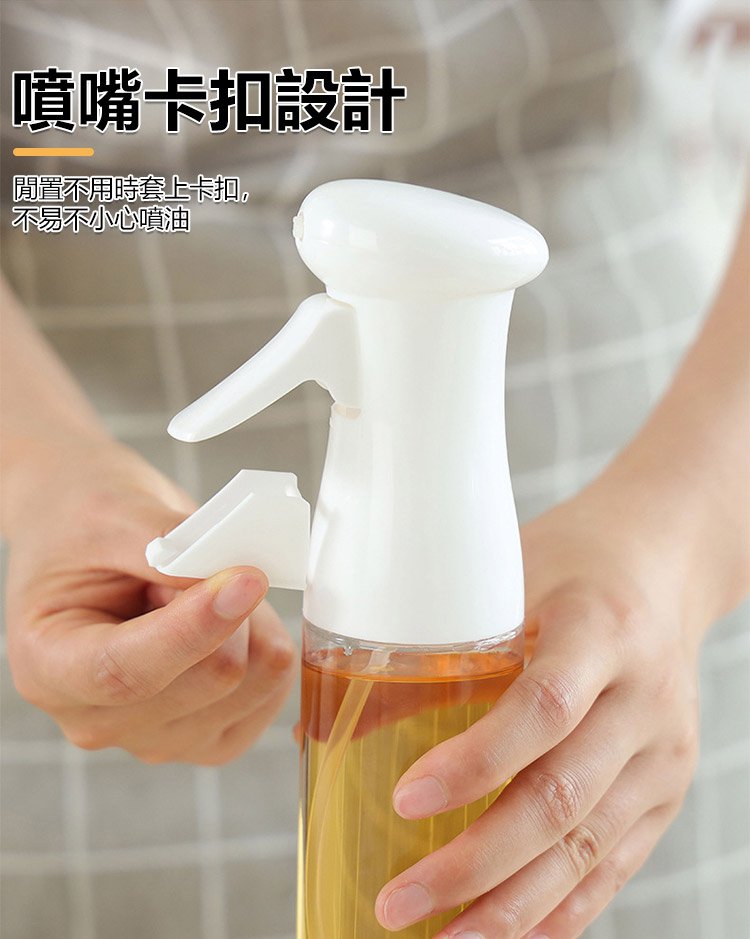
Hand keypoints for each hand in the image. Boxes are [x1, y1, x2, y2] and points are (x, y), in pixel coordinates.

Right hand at [5, 439, 296, 764]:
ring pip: (256, 684)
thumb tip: (234, 584)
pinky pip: (274, 690)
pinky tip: (227, 623)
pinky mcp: (212, 738)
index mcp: (48, 668)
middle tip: (196, 564)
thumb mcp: (112, 515)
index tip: (245, 580)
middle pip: (211, 679)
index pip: (127, 672)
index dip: (194, 630)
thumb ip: (171, 549)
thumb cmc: (85, 529)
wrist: (92, 546)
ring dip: (251, 622)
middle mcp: (99, 720)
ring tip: (197, 596)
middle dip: (229, 606)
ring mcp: (158, 739)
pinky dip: (267, 643)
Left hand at [375, 484, 704, 937]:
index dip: (475, 761)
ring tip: (442, 937)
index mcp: (599, 629)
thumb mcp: (506, 578)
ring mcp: (663, 750)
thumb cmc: (570, 565)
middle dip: (475, 862)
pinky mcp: (667, 787)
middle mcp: (643, 696)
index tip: (407, 797)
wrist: (660, 567)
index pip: (542, 707)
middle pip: (561, 797)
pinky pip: (618, 863)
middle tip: (399, 899)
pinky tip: (511, 931)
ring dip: (511, 905)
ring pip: (589, 847)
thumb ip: (441, 642)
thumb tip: (345, 719)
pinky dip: (563, 908)